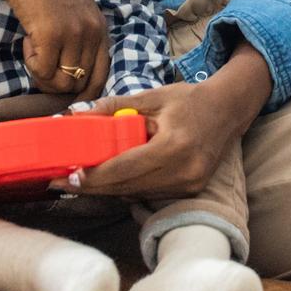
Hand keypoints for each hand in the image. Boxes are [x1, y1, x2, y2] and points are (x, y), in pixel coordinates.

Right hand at [3, 0, 110, 97]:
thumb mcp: (75, 13)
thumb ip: (80, 40)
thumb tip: (72, 80)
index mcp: (101, 29)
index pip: (100, 77)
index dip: (82, 92)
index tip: (61, 89)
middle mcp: (93, 33)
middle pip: (78, 84)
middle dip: (54, 82)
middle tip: (39, 63)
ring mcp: (75, 34)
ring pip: (61, 82)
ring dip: (42, 73)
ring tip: (34, 49)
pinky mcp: (53, 34)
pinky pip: (41, 70)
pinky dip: (30, 62)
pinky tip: (28, 40)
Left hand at [65, 45, 271, 200]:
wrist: (228, 111)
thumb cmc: (188, 100)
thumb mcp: (151, 97)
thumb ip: (113, 106)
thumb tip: (75, 115)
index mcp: (174, 146)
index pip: (126, 168)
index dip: (95, 175)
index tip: (68, 175)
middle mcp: (184, 171)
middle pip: (127, 187)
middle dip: (92, 186)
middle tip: (62, 182)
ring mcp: (188, 185)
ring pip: (136, 193)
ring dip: (107, 189)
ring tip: (80, 179)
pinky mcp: (189, 191)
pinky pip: (148, 193)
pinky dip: (127, 187)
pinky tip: (110, 178)